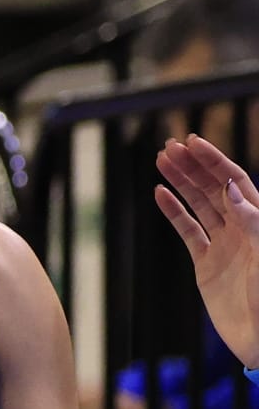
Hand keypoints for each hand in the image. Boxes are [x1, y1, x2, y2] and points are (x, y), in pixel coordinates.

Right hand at [154, 135, 258, 368]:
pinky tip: (160, 194)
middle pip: (215, 189)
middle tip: (171, 147)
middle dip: (194, 166)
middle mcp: (243, 229)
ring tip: (162, 161)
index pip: (236, 182)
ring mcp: (224, 246)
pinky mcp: (206, 265)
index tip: (194, 143)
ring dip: (181, 183)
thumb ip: (255, 224)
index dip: (215, 161)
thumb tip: (231, 189)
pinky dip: (174, 213)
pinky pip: (188, 232)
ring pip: (199, 205)